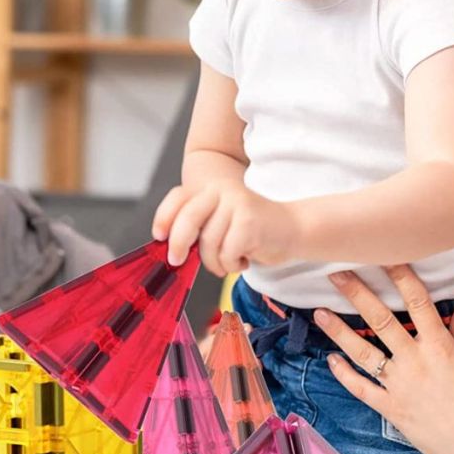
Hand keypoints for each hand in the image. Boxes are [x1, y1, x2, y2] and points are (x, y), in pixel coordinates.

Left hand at [152, 183, 298, 274]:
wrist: (294, 228)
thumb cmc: (254, 231)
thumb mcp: (221, 222)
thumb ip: (199, 226)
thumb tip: (170, 249)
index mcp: (211, 188)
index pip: (178, 198)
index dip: (163, 218)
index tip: (159, 237)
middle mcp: (222, 191)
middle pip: (187, 220)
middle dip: (178, 245)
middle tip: (177, 261)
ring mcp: (236, 204)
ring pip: (208, 244)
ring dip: (216, 263)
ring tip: (229, 261)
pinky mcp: (248, 223)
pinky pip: (226, 254)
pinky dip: (232, 265)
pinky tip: (245, 259)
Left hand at [313, 265, 453, 453]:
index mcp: (439, 346)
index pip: (417, 302)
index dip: (400, 276)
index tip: (383, 256)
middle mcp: (414, 361)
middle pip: (380, 320)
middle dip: (357, 294)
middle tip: (336, 273)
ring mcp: (398, 384)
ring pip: (363, 351)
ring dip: (339, 331)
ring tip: (320, 313)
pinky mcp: (389, 407)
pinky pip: (361, 387)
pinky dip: (344, 374)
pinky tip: (331, 360)